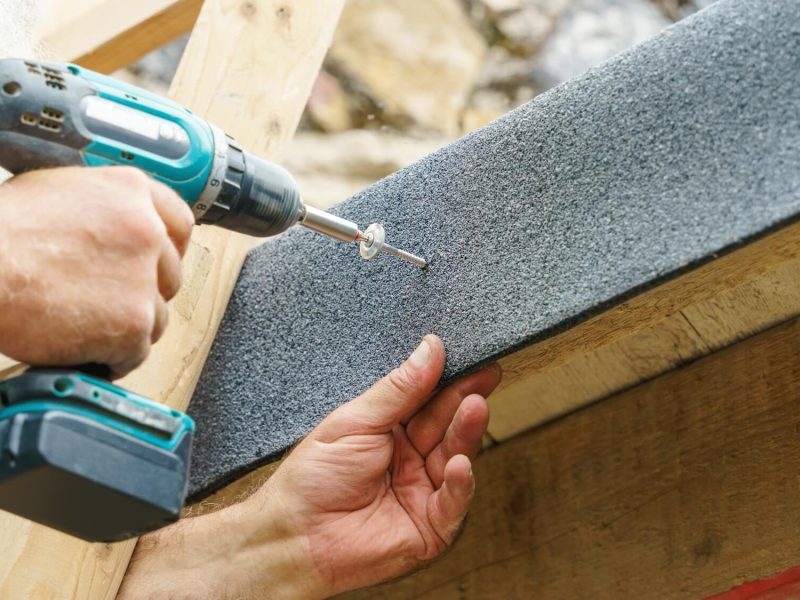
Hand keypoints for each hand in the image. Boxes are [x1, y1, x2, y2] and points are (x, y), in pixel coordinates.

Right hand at [0, 167, 192, 376]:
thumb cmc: (1, 232)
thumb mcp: (56, 193)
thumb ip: (102, 208)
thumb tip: (116, 230)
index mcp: (130, 192)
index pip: (179, 224)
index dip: (166, 251)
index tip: (155, 267)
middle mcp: (146, 230)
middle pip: (169, 276)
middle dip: (141, 293)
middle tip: (102, 301)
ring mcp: (143, 278)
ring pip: (157, 317)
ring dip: (126, 327)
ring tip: (81, 324)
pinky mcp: (133, 321)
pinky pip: (135, 351)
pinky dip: (111, 357)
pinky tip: (81, 347)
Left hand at [119, 335, 500, 598]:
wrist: (294, 537)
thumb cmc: (313, 478)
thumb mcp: (355, 422)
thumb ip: (398, 389)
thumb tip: (429, 349)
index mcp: (392, 430)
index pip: (429, 400)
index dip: (452, 380)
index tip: (475, 360)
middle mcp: (412, 459)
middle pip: (447, 425)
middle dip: (465, 401)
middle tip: (484, 377)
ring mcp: (423, 491)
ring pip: (455, 457)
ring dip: (467, 434)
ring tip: (475, 408)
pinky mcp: (431, 527)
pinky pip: (453, 503)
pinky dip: (460, 484)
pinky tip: (460, 464)